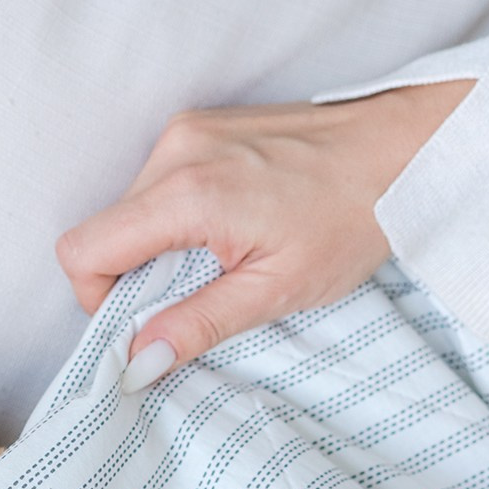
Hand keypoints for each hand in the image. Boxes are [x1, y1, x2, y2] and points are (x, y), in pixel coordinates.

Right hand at [56, 81, 472, 389]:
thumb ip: (198, 324)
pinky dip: (175, 216)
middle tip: (200, 291)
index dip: (99, 297)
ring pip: (128, 209)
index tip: (147, 318)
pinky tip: (230, 225)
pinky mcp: (198, 125)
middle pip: (104, 230)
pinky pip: (156, 183)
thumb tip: (139, 363)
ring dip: (158, 245)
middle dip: (134, 274)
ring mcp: (185, 130)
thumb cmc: (353, 216)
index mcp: (188, 192)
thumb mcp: (277, 289)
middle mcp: (175, 150)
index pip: (84, 249)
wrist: (405, 147)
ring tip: (224, 254)